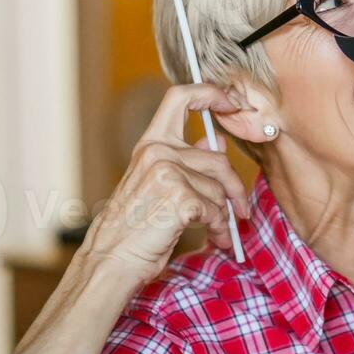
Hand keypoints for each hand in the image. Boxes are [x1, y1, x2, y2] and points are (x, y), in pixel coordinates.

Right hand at [75, 83, 250, 290]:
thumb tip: (218, 142)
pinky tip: (212, 237)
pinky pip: (217, 209)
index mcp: (150, 144)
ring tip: (218, 231)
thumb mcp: (156, 185)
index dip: (210, 93)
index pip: (180, 97)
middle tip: (241, 210)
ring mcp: (168, 173)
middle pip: (218, 159)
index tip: (231, 102)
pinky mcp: (181, 198)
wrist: (111, 260)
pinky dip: (218, 227)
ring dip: (224, 214)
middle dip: (234, 187)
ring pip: (219, 188)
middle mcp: (158, 152)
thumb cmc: (134, 227)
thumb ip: (186, 160)